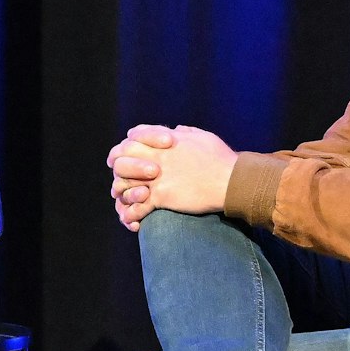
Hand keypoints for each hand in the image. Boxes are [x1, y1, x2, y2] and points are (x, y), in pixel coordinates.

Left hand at [110, 123, 235, 225]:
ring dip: (121, 192)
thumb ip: (186, 132)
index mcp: (165, 140)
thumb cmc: (222, 159)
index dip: (127, 144)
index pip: (134, 135)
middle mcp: (157, 155)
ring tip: (123, 199)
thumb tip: (177, 129)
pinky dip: (132, 214)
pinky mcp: (162, 195)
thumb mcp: (203, 137)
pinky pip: (137, 206)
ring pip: (124, 182)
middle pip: (121, 156)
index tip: (127, 153)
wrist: (232, 180)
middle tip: (119, 177)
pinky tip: (133, 220)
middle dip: (117, 166)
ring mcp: (157, 176)